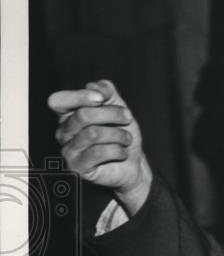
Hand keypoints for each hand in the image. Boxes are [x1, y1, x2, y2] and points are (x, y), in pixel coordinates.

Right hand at [48, 79, 152, 216]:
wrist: (134, 164)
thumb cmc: (121, 134)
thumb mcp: (117, 107)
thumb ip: (106, 92)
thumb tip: (95, 87)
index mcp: (68, 116)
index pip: (58, 101)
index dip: (79, 96)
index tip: (102, 98)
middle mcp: (63, 133)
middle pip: (83, 115)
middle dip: (112, 114)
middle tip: (127, 118)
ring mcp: (69, 152)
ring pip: (93, 134)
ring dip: (118, 134)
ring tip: (127, 139)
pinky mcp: (78, 168)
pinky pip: (98, 153)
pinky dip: (118, 150)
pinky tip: (122, 153)